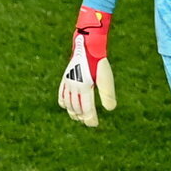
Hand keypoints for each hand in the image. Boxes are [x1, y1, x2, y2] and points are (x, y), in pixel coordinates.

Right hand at [58, 6, 115, 126]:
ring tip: (80, 117)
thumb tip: (109, 109)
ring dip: (74, 112)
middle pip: (76, 109)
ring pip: (68, 104)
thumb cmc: (99, 62)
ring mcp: (68, 83)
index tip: (94, 124)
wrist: (87, 45)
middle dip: (83, 117)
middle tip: (90, 122)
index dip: (90, 119)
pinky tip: (68, 107)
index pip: (86, 110)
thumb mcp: (106, 78)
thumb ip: (107, 94)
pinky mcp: (65, 79)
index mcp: (84, 88)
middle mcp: (73, 87)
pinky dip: (64, 103)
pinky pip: (61, 95)